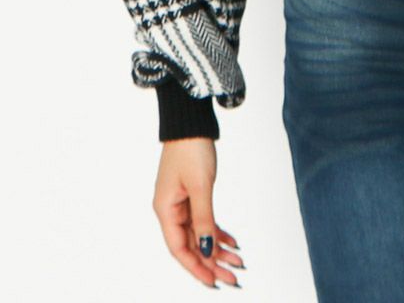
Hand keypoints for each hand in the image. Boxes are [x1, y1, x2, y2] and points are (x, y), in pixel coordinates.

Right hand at [152, 138, 244, 287]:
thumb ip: (204, 218)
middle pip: (192, 244)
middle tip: (234, 277)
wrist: (190, 121)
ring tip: (238, 262)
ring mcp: (181, 202)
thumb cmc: (191, 149)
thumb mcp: (201, 185)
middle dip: (212, 262)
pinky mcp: (192, 193)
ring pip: (200, 233)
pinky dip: (217, 230)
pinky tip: (231, 242)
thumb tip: (207, 249)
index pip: (180, 249)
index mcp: (165, 210)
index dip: (197, 267)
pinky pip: (204, 219)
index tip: (215, 282)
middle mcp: (171, 209)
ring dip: (218, 248)